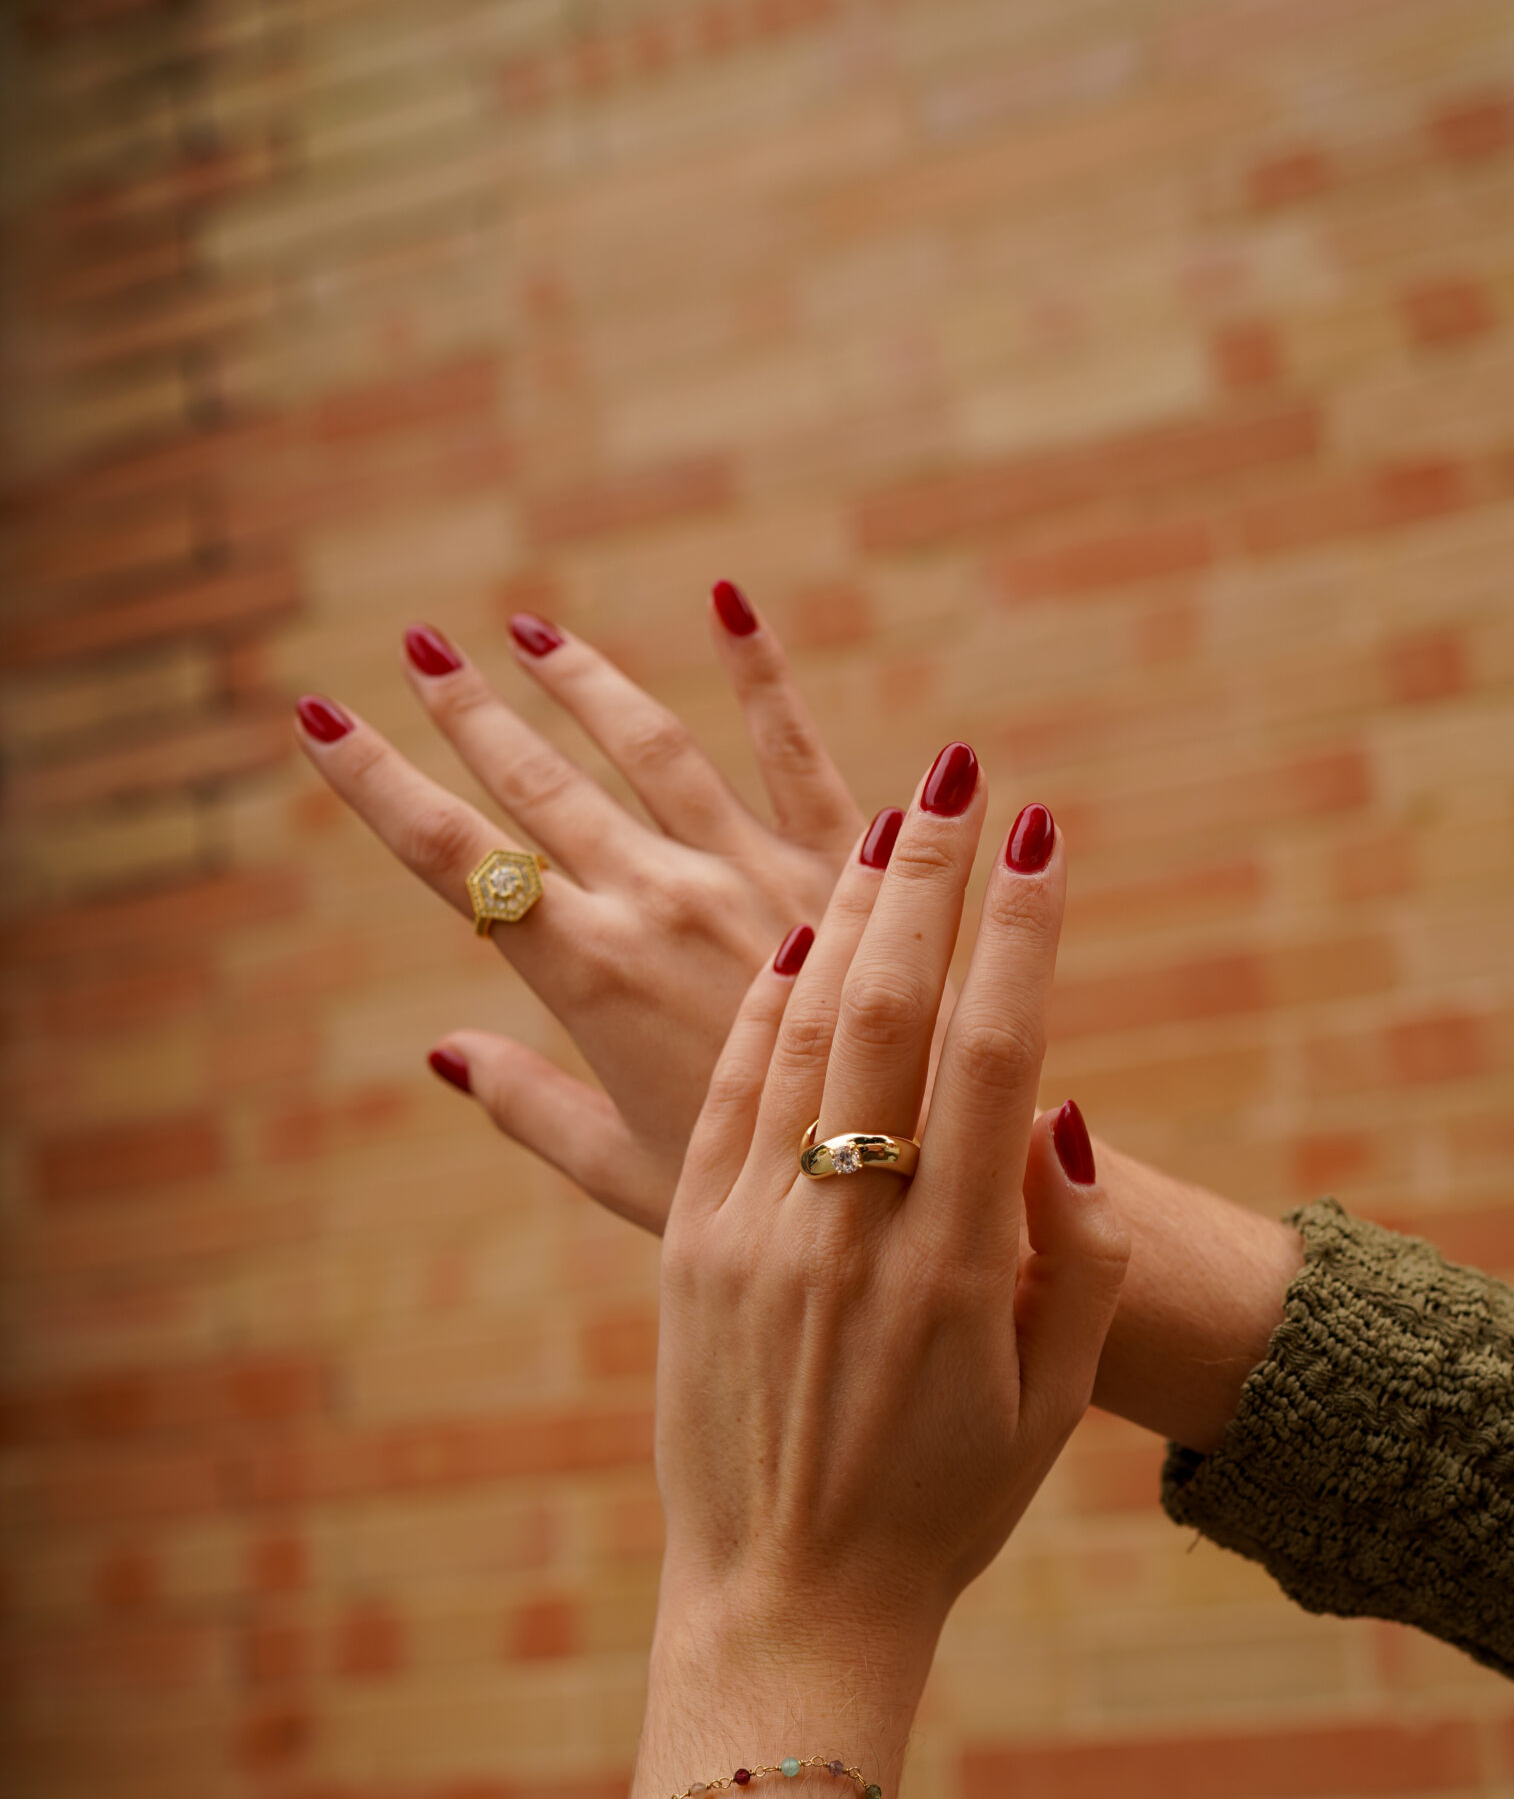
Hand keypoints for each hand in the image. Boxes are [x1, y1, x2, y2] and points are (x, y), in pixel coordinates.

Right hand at [293, 587, 870, 1228]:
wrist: (909, 1177)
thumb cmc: (771, 1198)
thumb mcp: (631, 1174)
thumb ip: (532, 1107)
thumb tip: (445, 1052)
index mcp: (591, 974)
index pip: (455, 857)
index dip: (378, 782)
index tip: (320, 716)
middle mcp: (662, 900)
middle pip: (539, 783)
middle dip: (467, 710)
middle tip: (416, 645)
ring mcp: (755, 868)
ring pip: (648, 747)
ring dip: (580, 680)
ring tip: (526, 629)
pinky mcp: (852, 858)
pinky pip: (794, 748)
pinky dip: (761, 671)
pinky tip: (727, 600)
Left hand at [618, 749, 1130, 1798]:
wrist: (790, 1600)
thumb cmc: (945, 1508)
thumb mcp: (1049, 1399)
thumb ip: (1077, 1257)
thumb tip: (1062, 1113)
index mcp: (960, 1269)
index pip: (998, 1054)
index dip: (1023, 930)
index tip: (1042, 832)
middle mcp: (852, 1231)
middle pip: (890, 1011)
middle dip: (928, 876)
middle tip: (957, 773)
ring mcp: (758, 1232)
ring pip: (799, 1032)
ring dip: (843, 914)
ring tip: (882, 821)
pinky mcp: (688, 1247)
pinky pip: (723, 1096)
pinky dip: (760, 1006)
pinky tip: (790, 934)